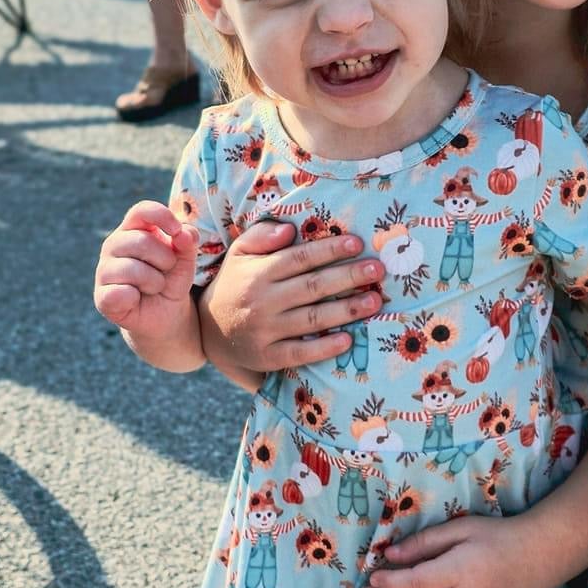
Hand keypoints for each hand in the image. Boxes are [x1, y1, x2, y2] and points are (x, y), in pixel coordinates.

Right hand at [94, 201, 196, 336]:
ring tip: (155, 287)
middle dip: (165, 260)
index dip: (161, 216)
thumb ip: (188, 241)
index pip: (142, 210)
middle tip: (166, 271)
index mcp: (133, 229)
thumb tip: (184, 234)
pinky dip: (137, 298)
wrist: (165, 314)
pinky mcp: (102, 297)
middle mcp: (114, 245)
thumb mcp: (185, 259)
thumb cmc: (171, 279)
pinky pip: (121, 293)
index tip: (177, 231)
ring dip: (155, 282)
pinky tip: (137, 299)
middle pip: (140, 241)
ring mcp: (104, 270)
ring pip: (132, 269)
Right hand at [196, 216, 384, 372]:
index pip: (300, 258)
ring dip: (346, 310)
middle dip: (348, 277)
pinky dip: (324, 347)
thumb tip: (289, 230)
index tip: (358, 243)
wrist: (209, 330)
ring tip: (374, 301)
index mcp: (259, 273)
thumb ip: (262, 236)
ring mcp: (265, 330)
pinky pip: (300, 353)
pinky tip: (348, 339)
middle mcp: (262, 301)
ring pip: (312, 318)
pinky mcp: (268, 357)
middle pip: (312, 286)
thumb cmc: (236, 284)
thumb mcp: (239, 254)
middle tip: (378, 270)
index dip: (330, 250)